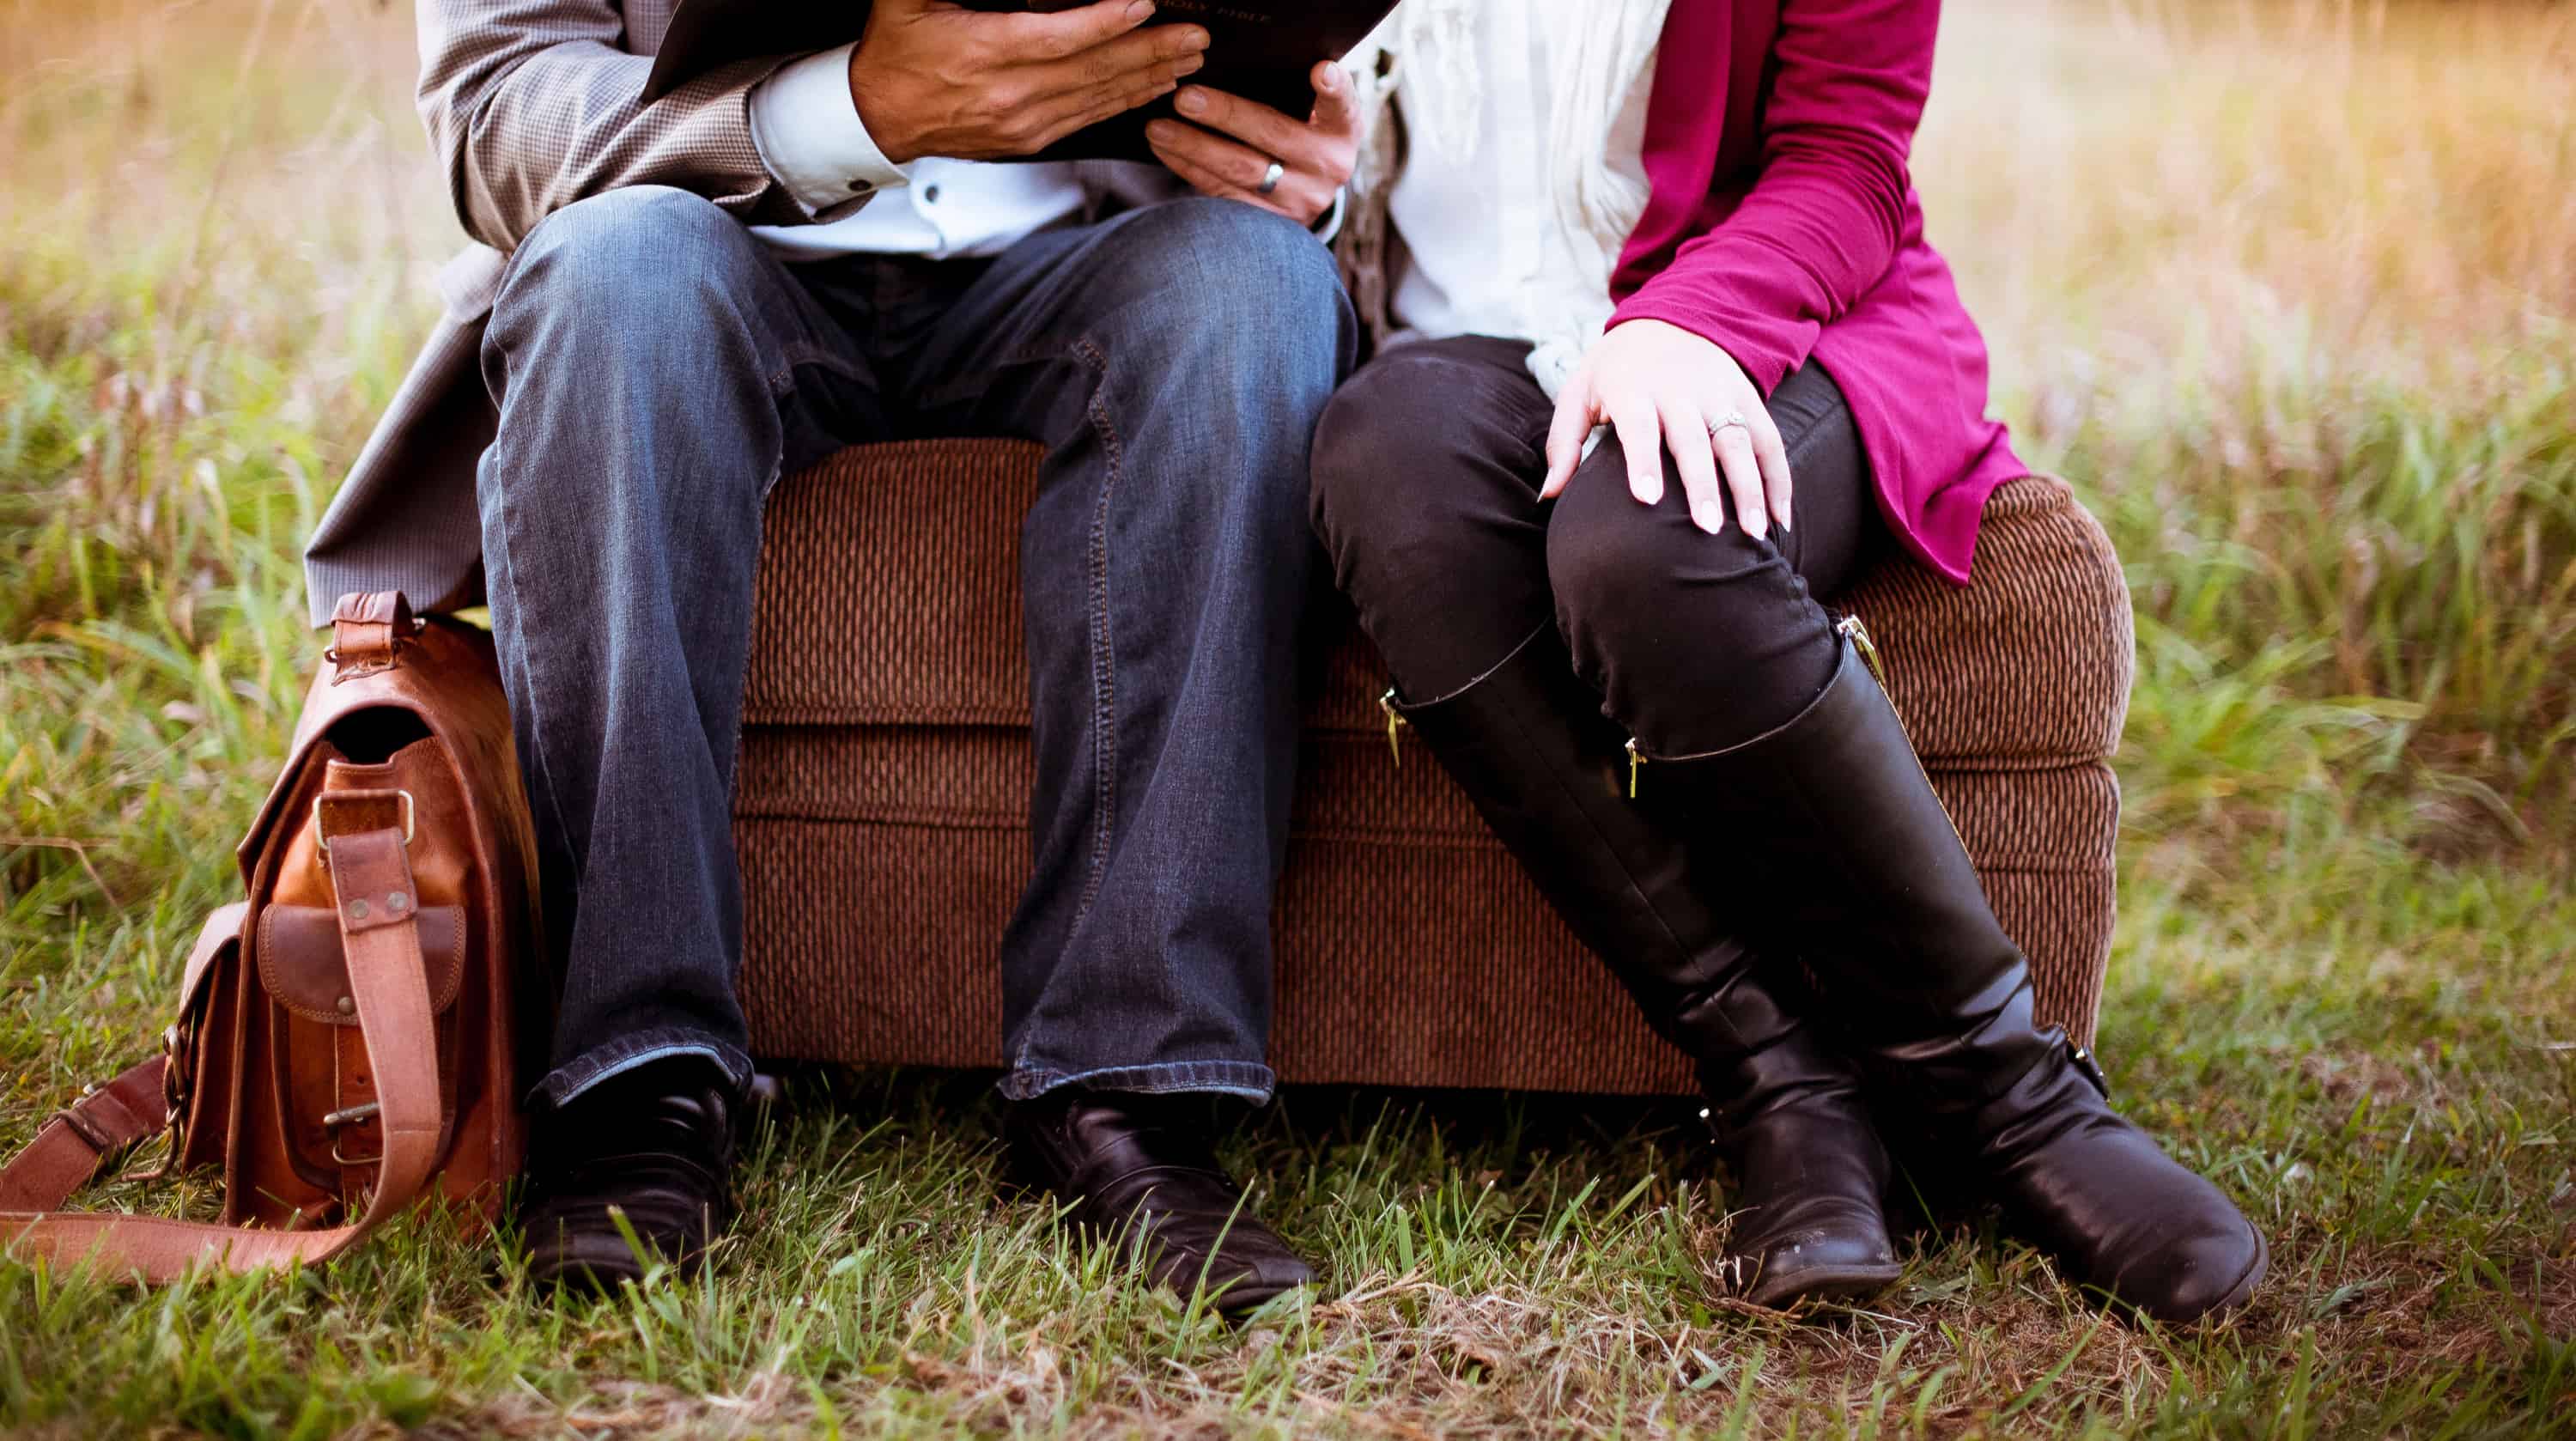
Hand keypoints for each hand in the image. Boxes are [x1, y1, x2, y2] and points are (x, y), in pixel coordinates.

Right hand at [849, 0, 1209, 163]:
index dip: (1108, 23)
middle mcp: (1009, 93)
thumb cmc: (896, 52)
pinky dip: (1126, 102)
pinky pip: (1088, 120)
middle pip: (1095, 70)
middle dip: (1152, 51)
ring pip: (1099, 98)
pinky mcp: (1029, 140)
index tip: (1146, 6)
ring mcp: (1023, 122)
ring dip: (1150, 77)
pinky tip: (1153, 89)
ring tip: (1189, 59)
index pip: (1061, 37)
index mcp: (984, 52)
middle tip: (1195, 36)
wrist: (876, 117)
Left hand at [1141, 63, 1360, 226]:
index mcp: (1342, 131)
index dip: (1333, 89)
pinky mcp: (1269, 224)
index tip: (1319, 71)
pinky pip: (1222, 195)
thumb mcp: (1313, 114)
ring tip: (1158, 128)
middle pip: (1273, 136)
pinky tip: (1166, 150)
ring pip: (1240, 171)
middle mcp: (1327, 168)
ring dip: (1193, 147)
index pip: (1342, 106)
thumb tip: (1242, 61)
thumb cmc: (1304, 134)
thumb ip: (1295, 92)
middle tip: (1185, 98)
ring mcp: (1299, 200)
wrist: (1309, 193)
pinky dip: (1189, 170)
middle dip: (1225, 115)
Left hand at [1542, 320, 1792, 540]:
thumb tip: (1548, 494)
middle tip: (1706, 529)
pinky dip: (1779, 480)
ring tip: (1753, 534)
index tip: (1648, 500)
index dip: (1644, 461)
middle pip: (1694, 441)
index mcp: (1633, 388)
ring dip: (1749, 489)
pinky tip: (1779, 520)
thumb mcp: (1580, 391)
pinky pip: (1769, 441)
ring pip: (1739, 442)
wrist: (1674, 317)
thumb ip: (1563, 442)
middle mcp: (1680, 391)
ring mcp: (1720, 394)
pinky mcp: (1748, 399)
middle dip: (1702, 486)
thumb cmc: (1616, 369)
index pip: (1639, 426)